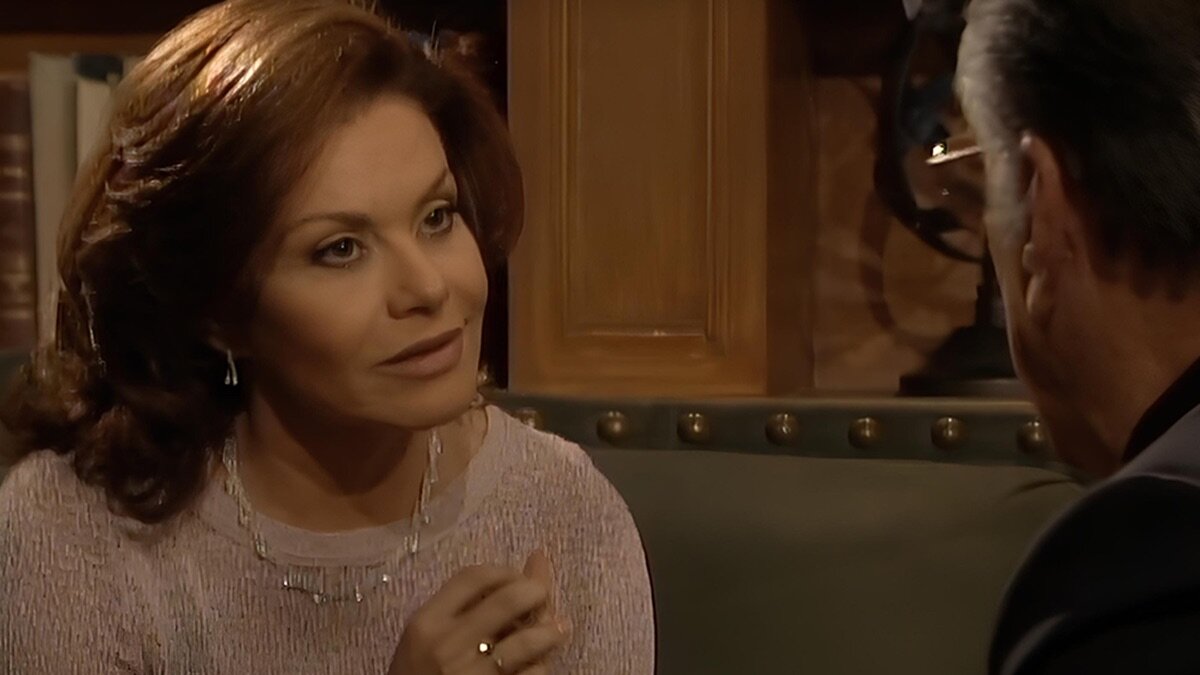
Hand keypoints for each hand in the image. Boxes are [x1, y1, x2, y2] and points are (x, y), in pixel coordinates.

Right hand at [388, 550, 570, 674]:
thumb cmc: (418, 674)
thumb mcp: (425, 636)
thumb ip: (461, 607)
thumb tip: (525, 563)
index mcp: (427, 622)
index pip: (474, 577)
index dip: (505, 571)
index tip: (516, 578)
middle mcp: (449, 645)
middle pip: (507, 600)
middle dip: (536, 591)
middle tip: (542, 596)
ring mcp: (471, 673)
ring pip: (527, 641)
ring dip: (551, 631)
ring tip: (558, 629)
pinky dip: (541, 665)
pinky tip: (541, 661)